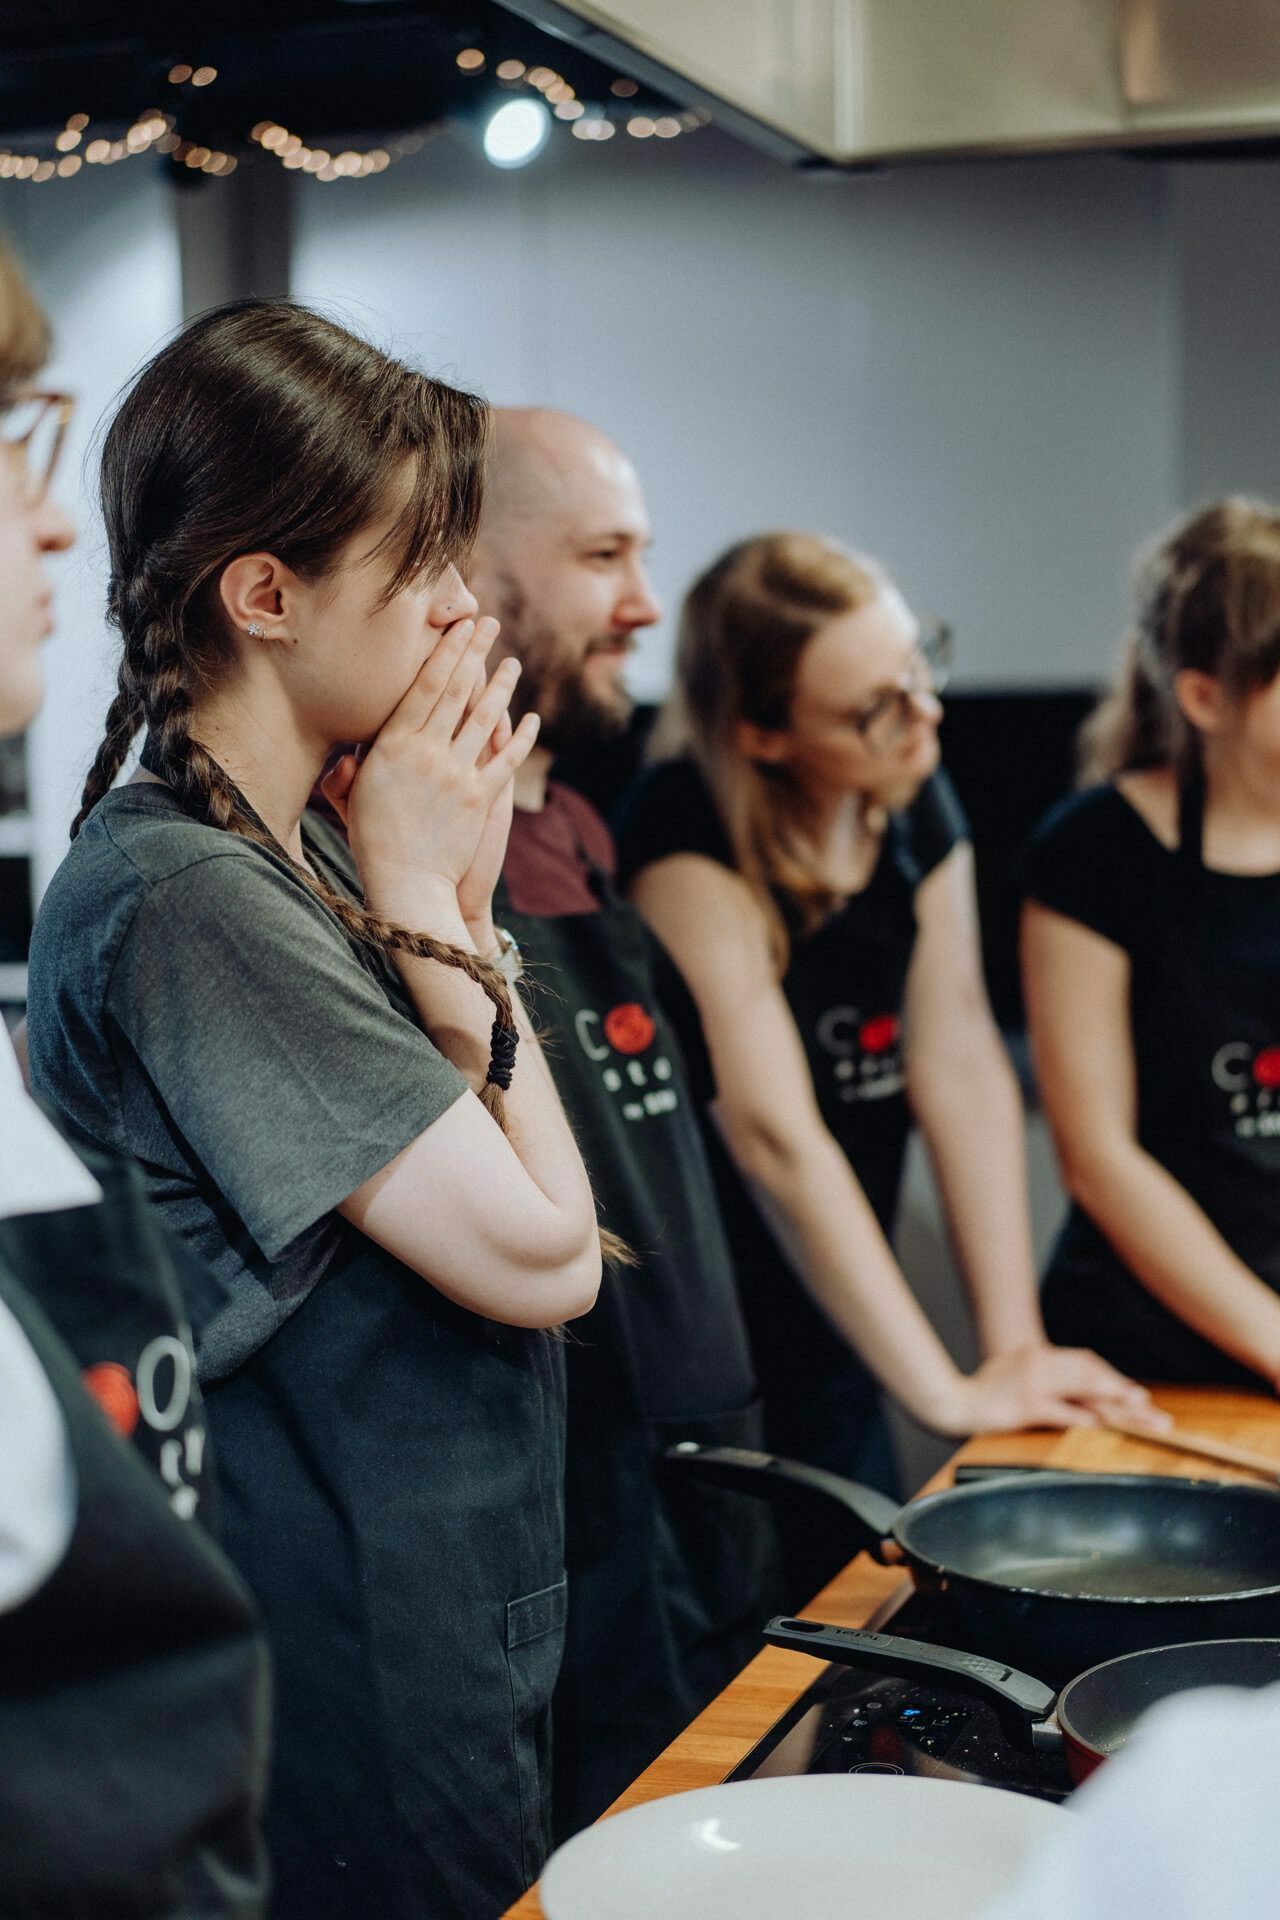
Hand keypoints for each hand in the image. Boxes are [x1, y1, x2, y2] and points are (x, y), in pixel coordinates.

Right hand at [323, 616, 539, 926]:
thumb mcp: (353, 801)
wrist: (407, 886)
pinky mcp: (481, 798)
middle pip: (455, 692)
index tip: (456, 627)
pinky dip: (522, 737)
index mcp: (392, 747)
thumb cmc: (374, 844)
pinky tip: (532, 718)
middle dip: (474, 653)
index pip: (423, 688)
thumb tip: (346, 753)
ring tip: (513, 662)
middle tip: (489, 624)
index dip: (443, 654)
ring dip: (502, 687)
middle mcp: (426, 754)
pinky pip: (507, 760)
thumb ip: (349, 772)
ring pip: (484, 718)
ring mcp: (456, 774)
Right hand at [935, 1344, 1171, 1438]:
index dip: (1113, 1378)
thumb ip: (1042, 1374)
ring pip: (1085, 1390)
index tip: (1136, 1395)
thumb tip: (1072, 1386)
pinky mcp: (1025, 1406)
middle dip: (1124, 1392)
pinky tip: (1104, 1427)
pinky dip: (1084, 1419)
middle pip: (1092, 1375)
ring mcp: (1033, 1385)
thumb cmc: (982, 1392)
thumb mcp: (1014, 1372)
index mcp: (1038, 1356)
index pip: (1085, 1363)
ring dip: (1115, 1404)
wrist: (952, 1401)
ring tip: (1139, 1416)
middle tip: (1151, 1409)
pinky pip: (1062, 1412)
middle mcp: (1039, 1365)